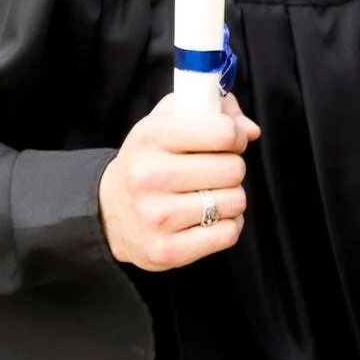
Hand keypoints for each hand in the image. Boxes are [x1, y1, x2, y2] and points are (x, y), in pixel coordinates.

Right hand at [98, 92, 260, 269]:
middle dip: (231, 169)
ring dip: (230, 198)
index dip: (235, 136)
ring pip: (235, 201)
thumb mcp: (168, 122)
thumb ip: (213, 109)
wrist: (108, 211)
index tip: (228, 142)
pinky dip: (227, 225)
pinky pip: (229, 233)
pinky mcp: (166, 250)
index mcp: (150, 137)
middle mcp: (148, 176)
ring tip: (205, 195)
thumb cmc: (150, 160)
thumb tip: (251, 131)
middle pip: (234, 169)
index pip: (224, 132)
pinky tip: (206, 219)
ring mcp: (155, 216)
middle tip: (212, 172)